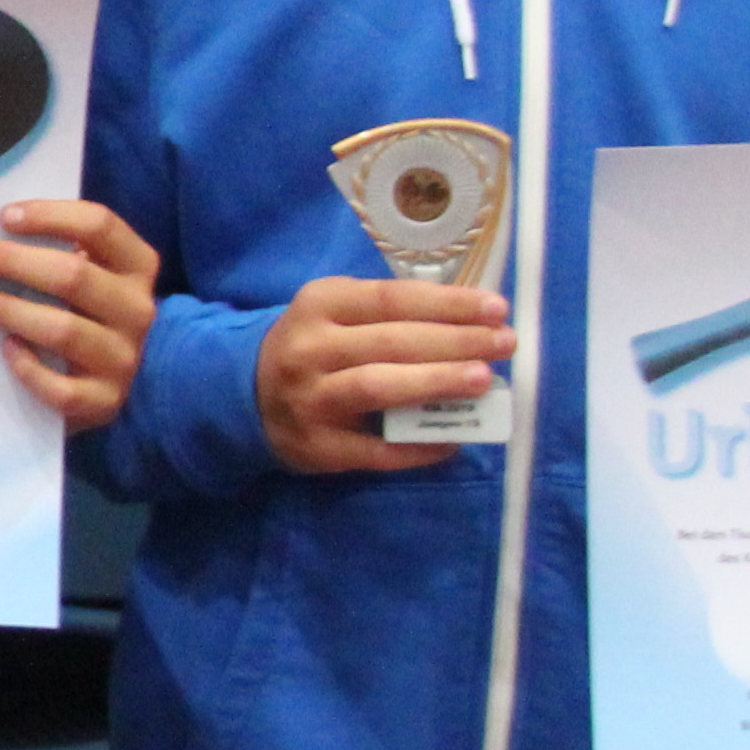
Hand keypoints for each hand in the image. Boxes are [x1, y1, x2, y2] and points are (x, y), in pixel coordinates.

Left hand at [0, 199, 161, 433]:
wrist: (112, 384)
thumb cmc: (85, 316)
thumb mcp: (86, 278)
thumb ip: (56, 254)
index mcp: (137, 267)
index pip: (100, 226)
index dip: (51, 216)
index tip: (3, 216)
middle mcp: (137, 310)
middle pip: (73, 276)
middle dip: (12, 261)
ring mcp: (124, 359)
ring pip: (63, 330)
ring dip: (7, 309)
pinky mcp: (105, 402)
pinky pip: (60, 388)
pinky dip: (28, 367)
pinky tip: (4, 348)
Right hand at [256, 275, 515, 475]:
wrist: (243, 395)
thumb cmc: (313, 346)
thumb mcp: (335, 313)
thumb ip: (388, 314)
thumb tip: (471, 324)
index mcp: (320, 305)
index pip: (392, 299)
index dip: (448, 304)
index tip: (496, 308)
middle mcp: (310, 349)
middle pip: (392, 342)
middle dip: (456, 341)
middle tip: (506, 344)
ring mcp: (310, 399)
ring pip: (379, 386)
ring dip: (435, 382)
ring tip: (482, 380)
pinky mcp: (316, 447)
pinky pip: (375, 450)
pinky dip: (417, 446)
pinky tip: (453, 440)